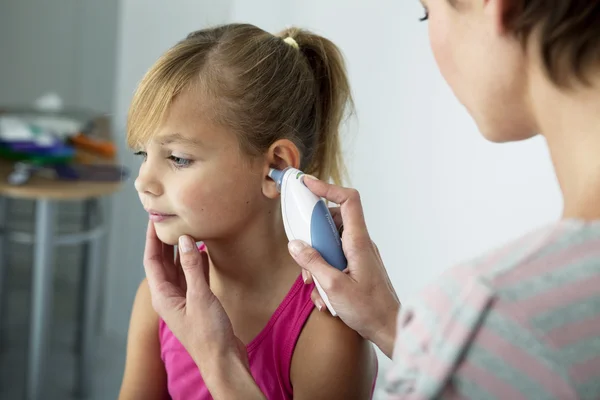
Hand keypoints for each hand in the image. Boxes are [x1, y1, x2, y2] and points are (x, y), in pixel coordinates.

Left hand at [143, 222, 263, 397]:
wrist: (223, 359)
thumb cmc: (208, 334)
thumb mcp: (200, 297)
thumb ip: (192, 267)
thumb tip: (184, 239)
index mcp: (162, 296)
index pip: (152, 260)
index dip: (152, 239)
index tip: (154, 219)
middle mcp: (169, 296)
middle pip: (163, 262)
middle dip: (164, 241)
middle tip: (168, 219)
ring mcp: (184, 300)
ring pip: (179, 268)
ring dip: (182, 250)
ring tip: (185, 229)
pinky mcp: (198, 302)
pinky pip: (193, 276)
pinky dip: (196, 263)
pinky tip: (202, 251)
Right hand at [288, 178, 399, 357]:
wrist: (389, 328)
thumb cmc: (369, 310)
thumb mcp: (334, 286)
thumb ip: (313, 262)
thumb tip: (295, 244)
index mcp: (359, 242)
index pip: (349, 200)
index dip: (328, 188)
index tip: (307, 185)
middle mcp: (361, 243)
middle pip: (332, 221)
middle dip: (313, 237)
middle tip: (303, 257)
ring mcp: (360, 255)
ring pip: (331, 243)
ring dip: (317, 262)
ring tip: (314, 285)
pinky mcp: (357, 266)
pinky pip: (336, 259)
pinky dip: (325, 273)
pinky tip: (324, 296)